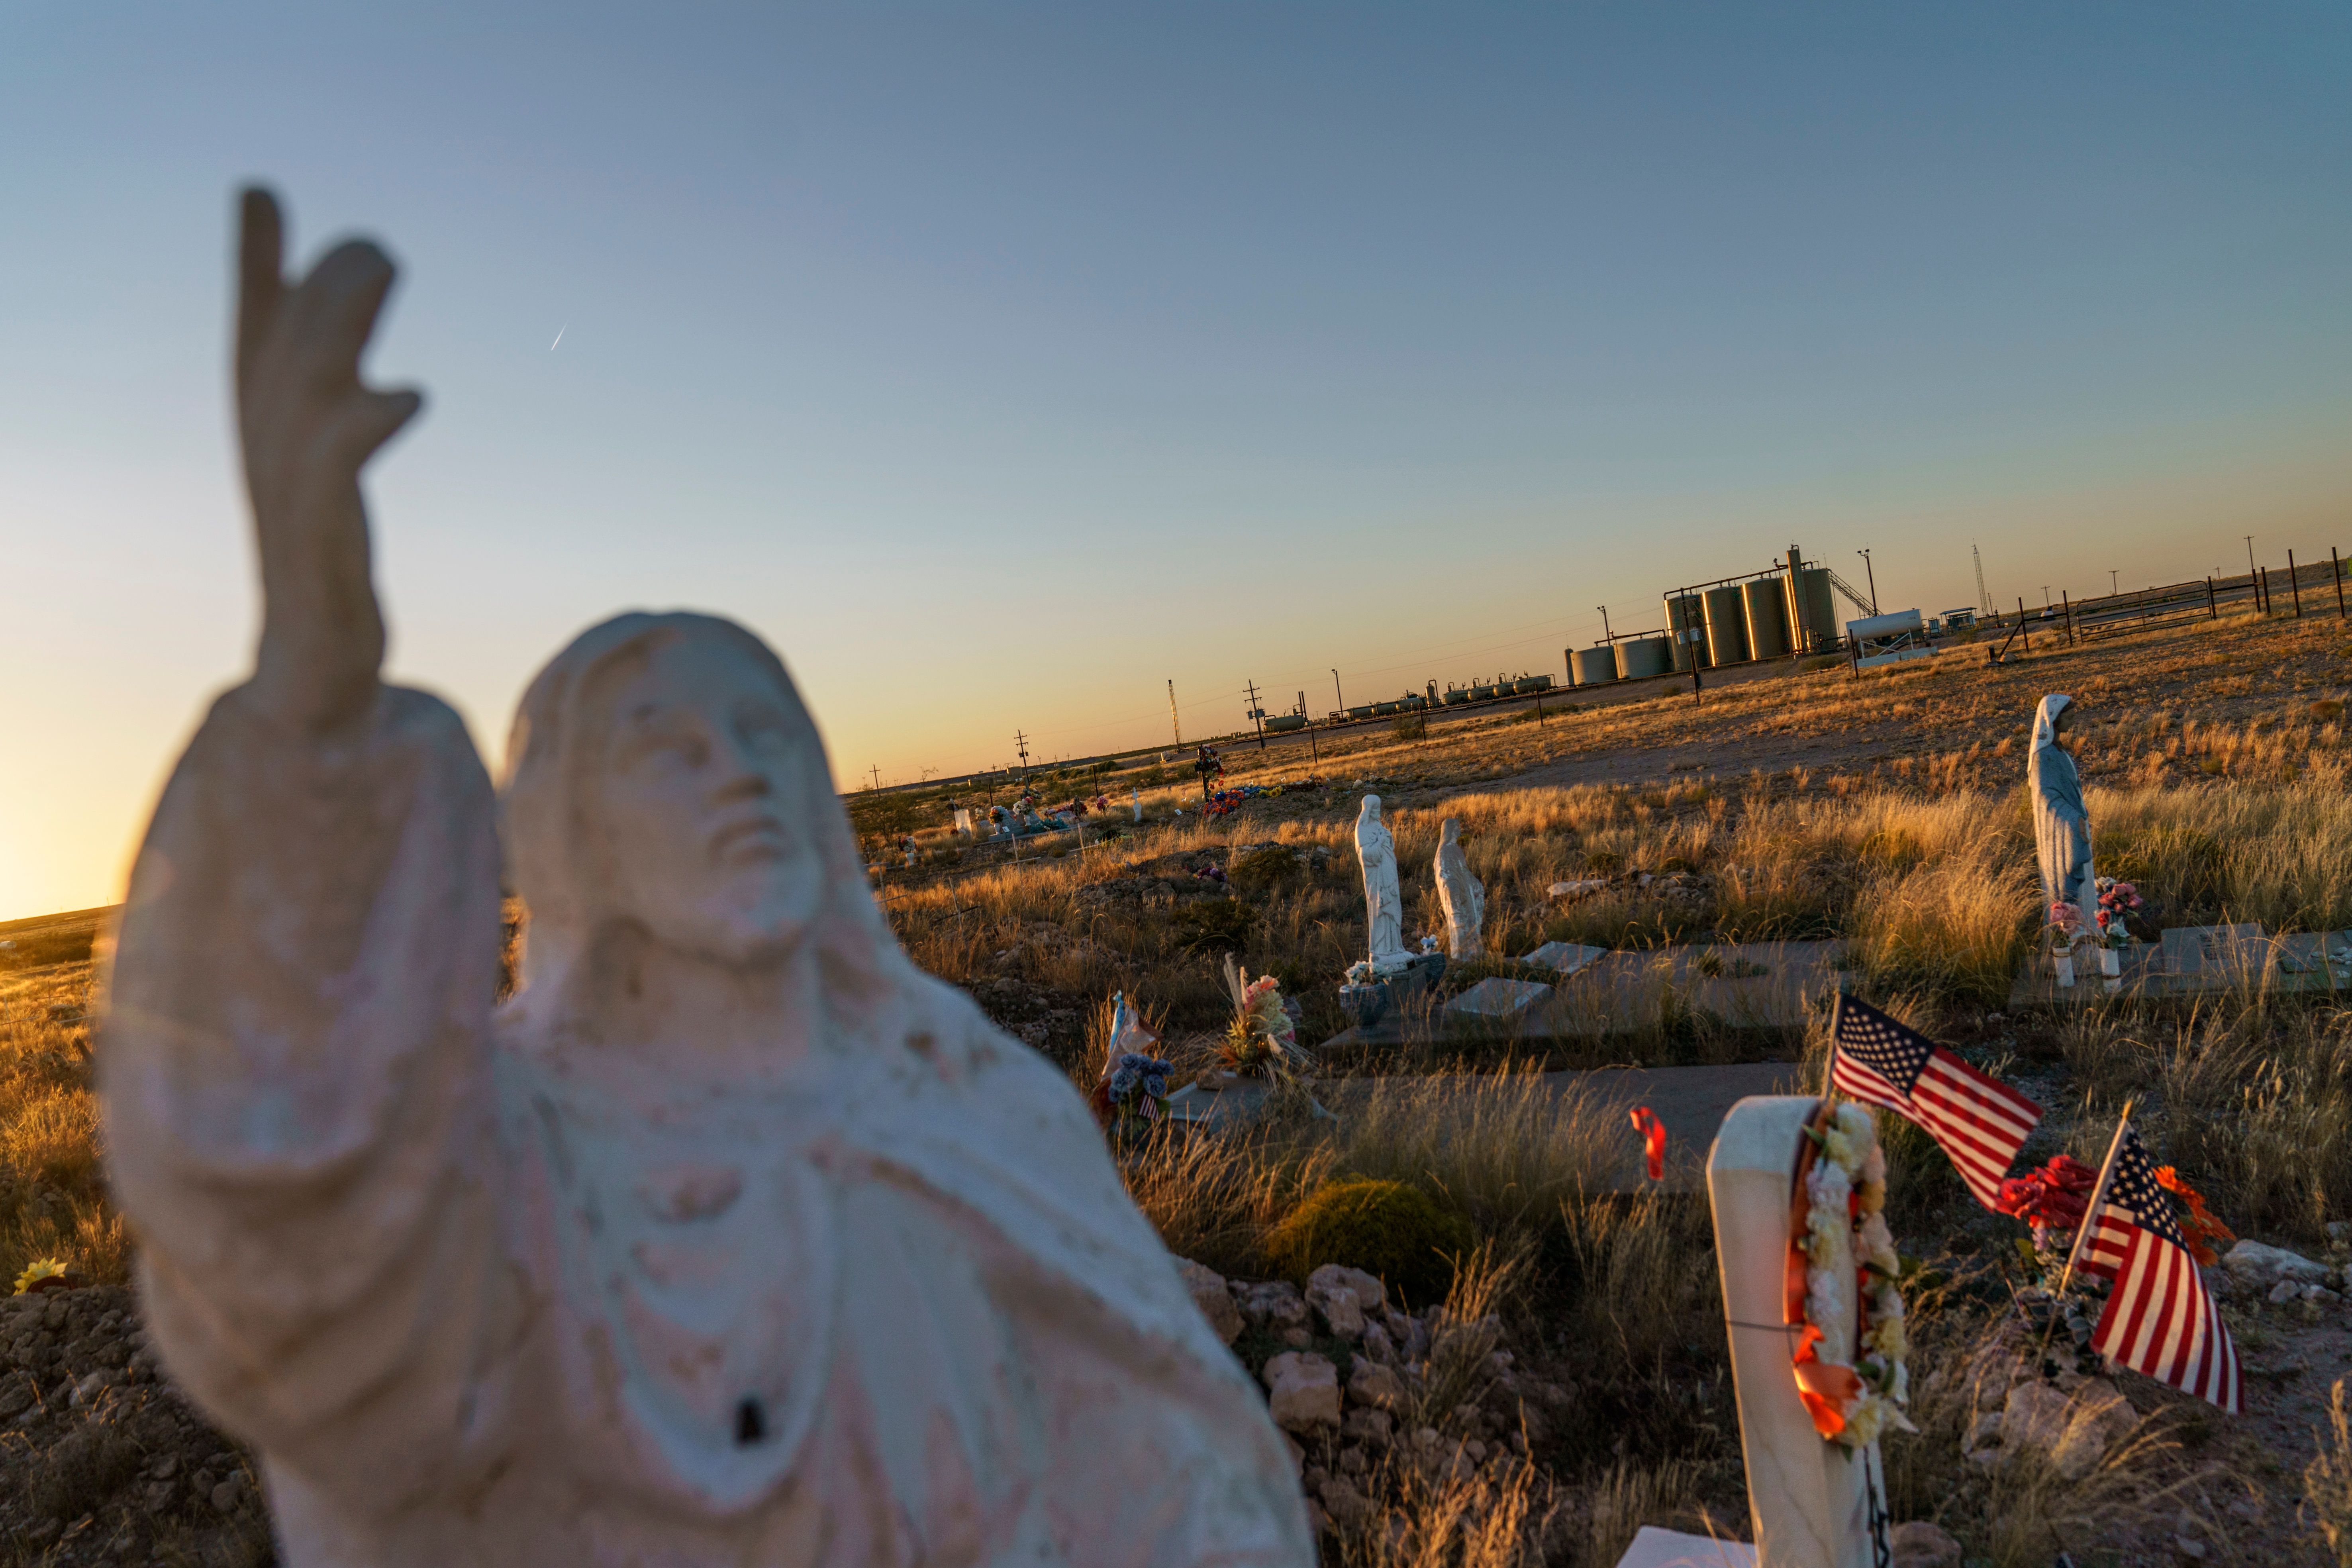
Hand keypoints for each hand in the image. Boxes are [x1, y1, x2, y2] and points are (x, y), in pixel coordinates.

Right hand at [235, 188, 422, 731]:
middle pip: (289, 344)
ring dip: (341, 323)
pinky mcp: (321, 538)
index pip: (253, 330)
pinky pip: (336, 470)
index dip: (255, 262)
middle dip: (325, 285)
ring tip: (384, 271)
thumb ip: (331, 403)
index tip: (259, 193)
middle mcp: (270, 448)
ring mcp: (291, 491)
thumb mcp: (323, 469)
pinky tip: (408, 394)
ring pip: (305, 386)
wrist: (312, 663)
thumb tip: (362, 359)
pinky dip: (365, 424)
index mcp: (268, 427)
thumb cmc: (322, 557)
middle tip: (376, 249)